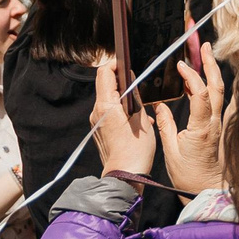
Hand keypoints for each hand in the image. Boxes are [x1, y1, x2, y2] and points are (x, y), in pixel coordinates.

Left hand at [89, 57, 155, 177]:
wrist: (124, 175)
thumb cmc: (136, 149)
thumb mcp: (141, 118)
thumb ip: (134, 95)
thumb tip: (130, 77)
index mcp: (106, 105)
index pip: (105, 73)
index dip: (116, 64)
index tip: (127, 62)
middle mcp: (97, 111)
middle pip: (105, 84)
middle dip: (120, 79)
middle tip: (137, 82)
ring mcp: (96, 121)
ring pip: (107, 98)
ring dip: (121, 95)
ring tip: (138, 104)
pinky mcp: (99, 130)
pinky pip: (107, 111)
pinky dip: (119, 108)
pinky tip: (133, 117)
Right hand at [156, 53, 224, 192]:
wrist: (207, 190)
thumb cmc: (189, 176)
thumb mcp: (171, 152)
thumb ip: (165, 126)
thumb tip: (159, 105)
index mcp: (201, 128)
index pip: (199, 95)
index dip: (191, 77)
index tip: (180, 65)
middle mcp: (214, 123)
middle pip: (216, 87)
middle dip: (210, 64)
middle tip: (203, 45)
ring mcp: (219, 124)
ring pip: (220, 92)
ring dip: (212, 72)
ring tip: (204, 54)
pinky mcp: (218, 126)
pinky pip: (218, 101)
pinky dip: (212, 86)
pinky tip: (205, 80)